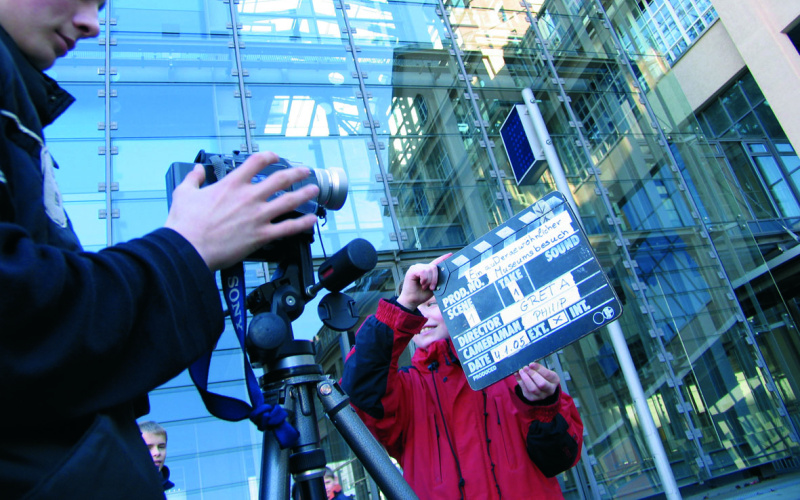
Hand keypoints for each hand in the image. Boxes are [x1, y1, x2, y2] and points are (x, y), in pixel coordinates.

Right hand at [165, 152, 319, 270]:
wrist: (188, 248)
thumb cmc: (185, 224)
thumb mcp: (184, 193)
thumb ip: (193, 179)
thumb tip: (197, 170)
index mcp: (231, 185)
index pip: (255, 162)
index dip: (269, 156)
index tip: (275, 156)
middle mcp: (249, 197)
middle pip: (280, 179)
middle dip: (296, 173)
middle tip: (305, 171)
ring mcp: (257, 216)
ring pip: (289, 201)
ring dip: (304, 194)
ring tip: (314, 190)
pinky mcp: (261, 235)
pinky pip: (287, 228)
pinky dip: (302, 223)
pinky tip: (311, 220)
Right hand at [396, 253, 450, 309]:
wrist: (412, 301)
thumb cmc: (421, 294)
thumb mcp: (433, 286)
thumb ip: (437, 279)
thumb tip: (445, 275)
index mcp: (427, 271)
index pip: (436, 262)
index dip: (443, 258)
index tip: (450, 254)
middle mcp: (422, 267)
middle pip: (434, 267)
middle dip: (435, 279)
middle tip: (431, 287)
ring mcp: (416, 267)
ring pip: (429, 269)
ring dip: (429, 280)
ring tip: (424, 286)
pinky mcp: (412, 270)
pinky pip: (423, 271)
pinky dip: (424, 279)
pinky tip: (421, 283)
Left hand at [515, 362, 558, 401]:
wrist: (542, 389)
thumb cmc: (543, 377)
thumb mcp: (544, 371)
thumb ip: (537, 368)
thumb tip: (529, 365)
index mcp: (554, 380)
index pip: (547, 374)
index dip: (538, 369)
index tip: (531, 364)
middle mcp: (550, 390)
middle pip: (541, 384)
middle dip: (532, 375)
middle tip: (525, 368)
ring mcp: (541, 396)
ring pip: (533, 389)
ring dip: (525, 379)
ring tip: (521, 371)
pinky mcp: (532, 398)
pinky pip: (525, 390)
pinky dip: (520, 381)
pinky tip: (517, 375)